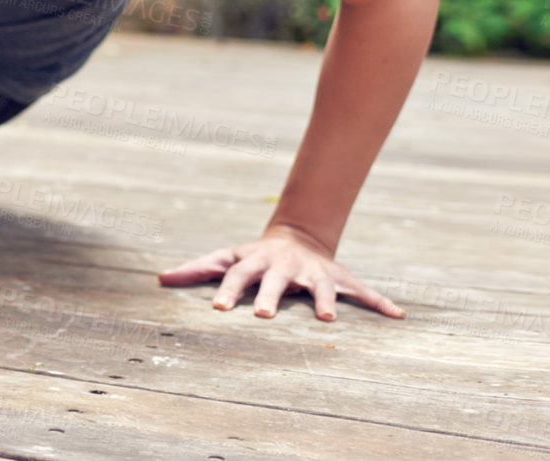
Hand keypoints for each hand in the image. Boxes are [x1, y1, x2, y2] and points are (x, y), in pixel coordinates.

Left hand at [157, 223, 405, 320]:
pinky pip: (363, 292)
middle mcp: (284, 267)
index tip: (218, 309)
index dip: (227, 290)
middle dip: (270, 296)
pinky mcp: (339, 280)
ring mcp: (313, 273)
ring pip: (321, 287)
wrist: (296, 237)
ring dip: (324, 301)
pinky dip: (381, 303)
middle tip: (264, 315)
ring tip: (327, 319)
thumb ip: (195, 270)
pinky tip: (398, 315)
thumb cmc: (253, 257)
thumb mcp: (225, 258)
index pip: (236, 275)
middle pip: (274, 282)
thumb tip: (159, 278)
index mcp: (255, 263)